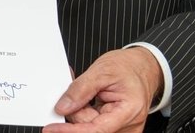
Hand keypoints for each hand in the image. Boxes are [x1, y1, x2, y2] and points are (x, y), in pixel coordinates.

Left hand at [44, 48, 162, 132]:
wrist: (142, 68)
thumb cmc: (129, 68)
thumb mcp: (102, 70)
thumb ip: (81, 89)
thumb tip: (63, 107)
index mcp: (129, 112)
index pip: (95, 130)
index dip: (71, 131)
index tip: (52, 129)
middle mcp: (128, 126)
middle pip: (90, 127)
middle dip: (78, 109)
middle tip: (78, 90)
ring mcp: (123, 129)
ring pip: (89, 125)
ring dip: (82, 109)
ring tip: (91, 91)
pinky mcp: (115, 129)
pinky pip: (93, 125)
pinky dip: (86, 112)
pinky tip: (90, 99)